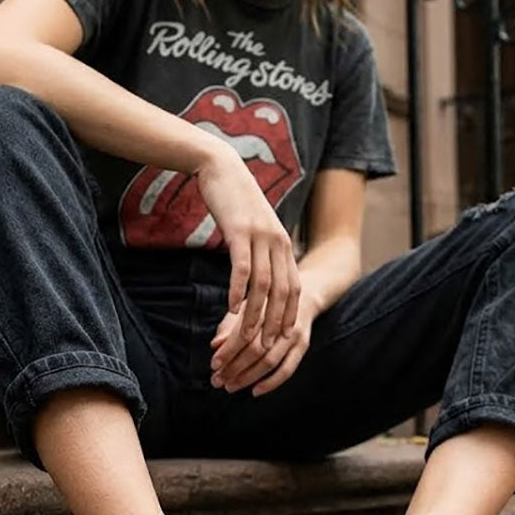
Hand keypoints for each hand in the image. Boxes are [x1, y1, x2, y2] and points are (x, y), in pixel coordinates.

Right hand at [195, 143, 300, 348]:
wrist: (221, 166)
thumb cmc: (234, 200)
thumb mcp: (254, 228)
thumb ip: (261, 250)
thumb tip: (257, 276)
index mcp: (284, 243)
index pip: (293, 287)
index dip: (289, 314)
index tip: (283, 338)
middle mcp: (278, 241)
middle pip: (282, 292)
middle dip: (274, 322)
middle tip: (265, 348)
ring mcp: (260, 237)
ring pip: (263, 285)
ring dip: (255, 315)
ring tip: (246, 337)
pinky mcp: (239, 232)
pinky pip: (242, 268)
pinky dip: (238, 291)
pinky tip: (231, 309)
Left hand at [210, 290, 317, 396]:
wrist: (303, 297)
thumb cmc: (267, 306)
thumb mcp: (247, 309)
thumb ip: (229, 327)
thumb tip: (215, 345)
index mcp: (262, 309)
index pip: (242, 334)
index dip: (227, 351)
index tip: (214, 364)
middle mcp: (279, 321)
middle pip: (255, 350)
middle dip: (234, 368)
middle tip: (218, 380)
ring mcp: (292, 334)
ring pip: (270, 362)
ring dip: (248, 378)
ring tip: (231, 386)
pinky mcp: (302, 345)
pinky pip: (287, 369)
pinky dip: (271, 383)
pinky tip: (255, 391)